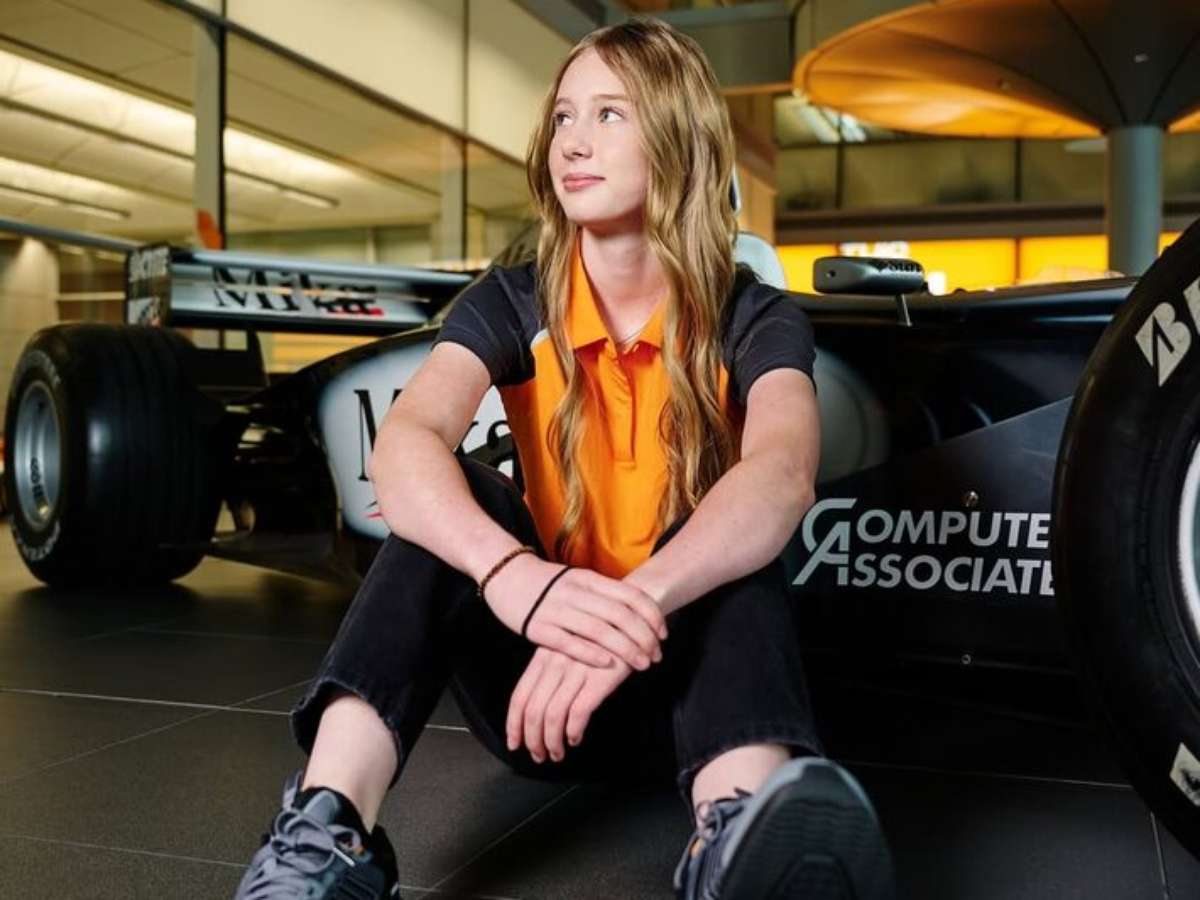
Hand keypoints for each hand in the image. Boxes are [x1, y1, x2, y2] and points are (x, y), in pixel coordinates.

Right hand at [482, 554, 666, 670]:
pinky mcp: (537, 627)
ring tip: (642, 664)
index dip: (651, 616)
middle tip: (657, 656)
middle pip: (620, 615)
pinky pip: (568, 642)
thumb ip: (603, 593)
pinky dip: (591, 653)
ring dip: (626, 649)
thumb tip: (637, 610)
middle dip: (644, 638)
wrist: (504, 573)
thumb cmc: (546, 582)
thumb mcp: (578, 580)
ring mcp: (556, 610)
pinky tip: (608, 664)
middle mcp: (576, 593)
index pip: (630, 596)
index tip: (663, 634)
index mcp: (589, 579)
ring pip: (599, 630)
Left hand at [506, 646, 632, 763]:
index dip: (514, 724)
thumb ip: (551, 670)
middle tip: (538, 755)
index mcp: (543, 655)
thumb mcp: (568, 648)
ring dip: (552, 742)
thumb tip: (538, 709)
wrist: (630, 622)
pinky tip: (575, 738)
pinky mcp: (599, 677)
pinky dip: (573, 731)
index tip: (514, 742)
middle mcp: (555, 662)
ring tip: (557, 754)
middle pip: (533, 710)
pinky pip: (578, 712)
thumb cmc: (598, 639)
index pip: (519, 696)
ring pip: (553, 715)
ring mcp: (576, 669)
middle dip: (532, 739)